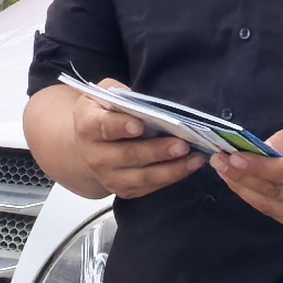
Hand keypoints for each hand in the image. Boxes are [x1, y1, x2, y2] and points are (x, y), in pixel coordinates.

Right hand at [33, 85, 200, 200]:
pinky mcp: (124, 191)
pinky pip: (150, 187)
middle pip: (129, 155)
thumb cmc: (102, 114)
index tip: (139, 125)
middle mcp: (95, 156)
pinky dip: (172, 177)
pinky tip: (190, 166)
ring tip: (195, 158)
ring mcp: (109, 177)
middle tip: (182, 144)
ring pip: (143, 176)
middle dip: (157, 151)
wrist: (87, 147)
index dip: (120, 126)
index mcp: (88, 126)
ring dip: (172, 169)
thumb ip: (117, 92)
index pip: (104, 127)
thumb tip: (136, 99)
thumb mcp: (102, 95)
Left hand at [213, 116, 282, 236]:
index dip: (254, 167)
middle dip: (240, 176)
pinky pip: (276, 214)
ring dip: (243, 189)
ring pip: (269, 206)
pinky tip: (243, 185)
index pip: (282, 173)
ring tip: (224, 172)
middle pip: (271, 191)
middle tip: (218, 161)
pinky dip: (257, 199)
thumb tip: (262, 150)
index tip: (230, 158)